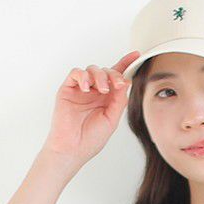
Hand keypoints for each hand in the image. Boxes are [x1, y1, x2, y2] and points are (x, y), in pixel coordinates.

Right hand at [41, 50, 139, 166]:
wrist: (73, 148)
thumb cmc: (91, 139)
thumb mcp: (112, 119)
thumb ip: (119, 100)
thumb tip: (126, 81)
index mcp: (107, 99)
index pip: (116, 78)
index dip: (125, 64)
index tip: (136, 55)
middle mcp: (94, 92)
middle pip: (106, 71)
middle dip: (113, 74)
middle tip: (116, 84)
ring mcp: (81, 90)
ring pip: (92, 69)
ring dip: (100, 76)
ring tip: (102, 89)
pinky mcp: (68, 89)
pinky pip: (76, 73)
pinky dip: (83, 76)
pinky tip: (87, 88)